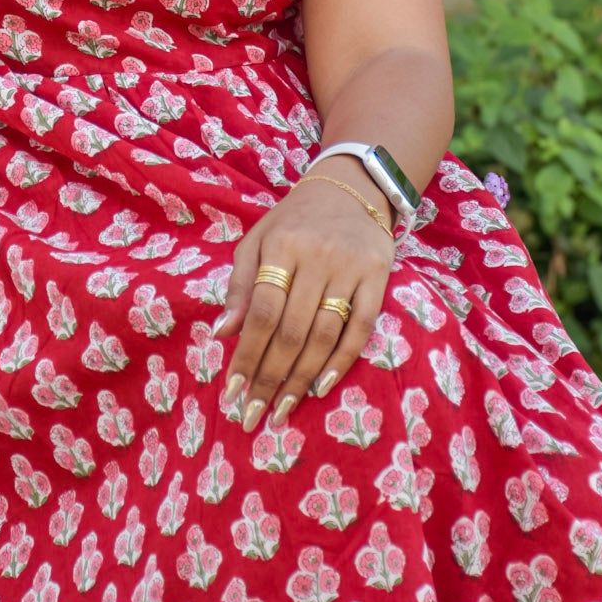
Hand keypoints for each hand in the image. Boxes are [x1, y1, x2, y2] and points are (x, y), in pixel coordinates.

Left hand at [213, 170, 393, 433]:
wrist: (349, 187)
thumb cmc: (293, 221)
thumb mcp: (257, 241)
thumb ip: (239, 285)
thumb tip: (222, 333)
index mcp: (281, 246)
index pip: (261, 312)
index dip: (246, 354)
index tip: (232, 391)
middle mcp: (316, 256)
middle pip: (291, 330)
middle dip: (270, 377)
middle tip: (254, 415)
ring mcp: (350, 267)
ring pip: (324, 334)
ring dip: (302, 378)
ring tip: (283, 409)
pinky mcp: (379, 276)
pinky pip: (361, 327)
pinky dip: (342, 361)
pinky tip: (322, 387)